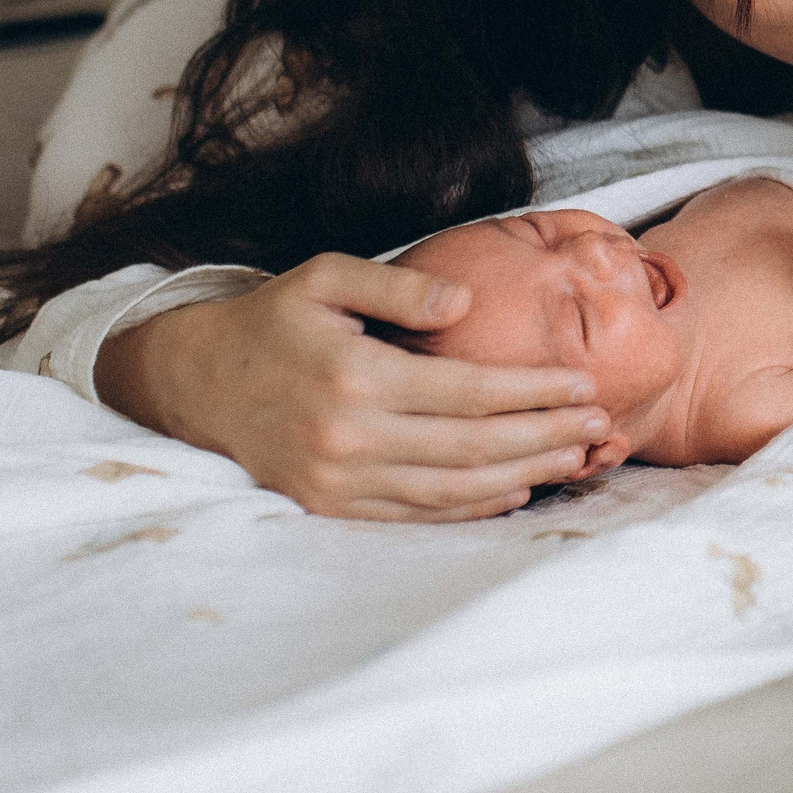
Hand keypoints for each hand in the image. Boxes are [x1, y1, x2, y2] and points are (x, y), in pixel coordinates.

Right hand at [94, 253, 611, 521]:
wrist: (191, 383)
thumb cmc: (270, 321)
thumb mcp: (325, 277)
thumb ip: (400, 287)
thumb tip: (467, 302)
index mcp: (355, 377)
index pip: (469, 392)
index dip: (533, 392)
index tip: (583, 385)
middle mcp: (349, 438)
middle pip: (472, 448)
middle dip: (545, 438)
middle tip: (601, 426)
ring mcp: (338, 482)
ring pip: (451, 491)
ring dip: (522, 478)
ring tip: (576, 459)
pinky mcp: (329, 508)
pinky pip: (415, 515)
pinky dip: (472, 508)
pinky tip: (516, 491)